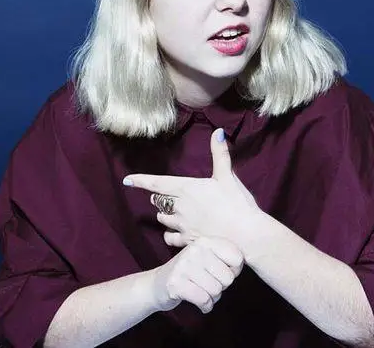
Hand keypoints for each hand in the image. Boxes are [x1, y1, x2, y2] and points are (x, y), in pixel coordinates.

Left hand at [124, 128, 263, 248]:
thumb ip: (220, 154)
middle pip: (159, 200)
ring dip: (164, 214)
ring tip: (170, 213)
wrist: (246, 235)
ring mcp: (183, 226)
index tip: (128, 180)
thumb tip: (218, 132)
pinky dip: (170, 235)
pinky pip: (170, 238)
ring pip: (163, 219)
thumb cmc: (237, 203)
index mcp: (187, 188)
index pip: (157, 183)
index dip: (140, 180)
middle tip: (162, 195)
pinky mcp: (188, 241)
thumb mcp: (228, 176)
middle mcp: (180, 207)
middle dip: (158, 197)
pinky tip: (175, 233)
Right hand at [152, 237, 243, 313]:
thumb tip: (242, 263)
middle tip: (208, 283)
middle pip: (228, 278)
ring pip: (216, 290)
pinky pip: (204, 300)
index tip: (221, 272)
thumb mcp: (207, 258)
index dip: (234, 271)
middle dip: (221, 286)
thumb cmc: (190, 272)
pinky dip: (205, 306)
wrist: (157, 285)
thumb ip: (225, 257)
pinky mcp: (176, 283)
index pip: (237, 258)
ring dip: (212, 297)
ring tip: (202, 291)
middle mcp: (195, 250)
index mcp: (206, 241)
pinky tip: (200, 303)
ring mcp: (184, 266)